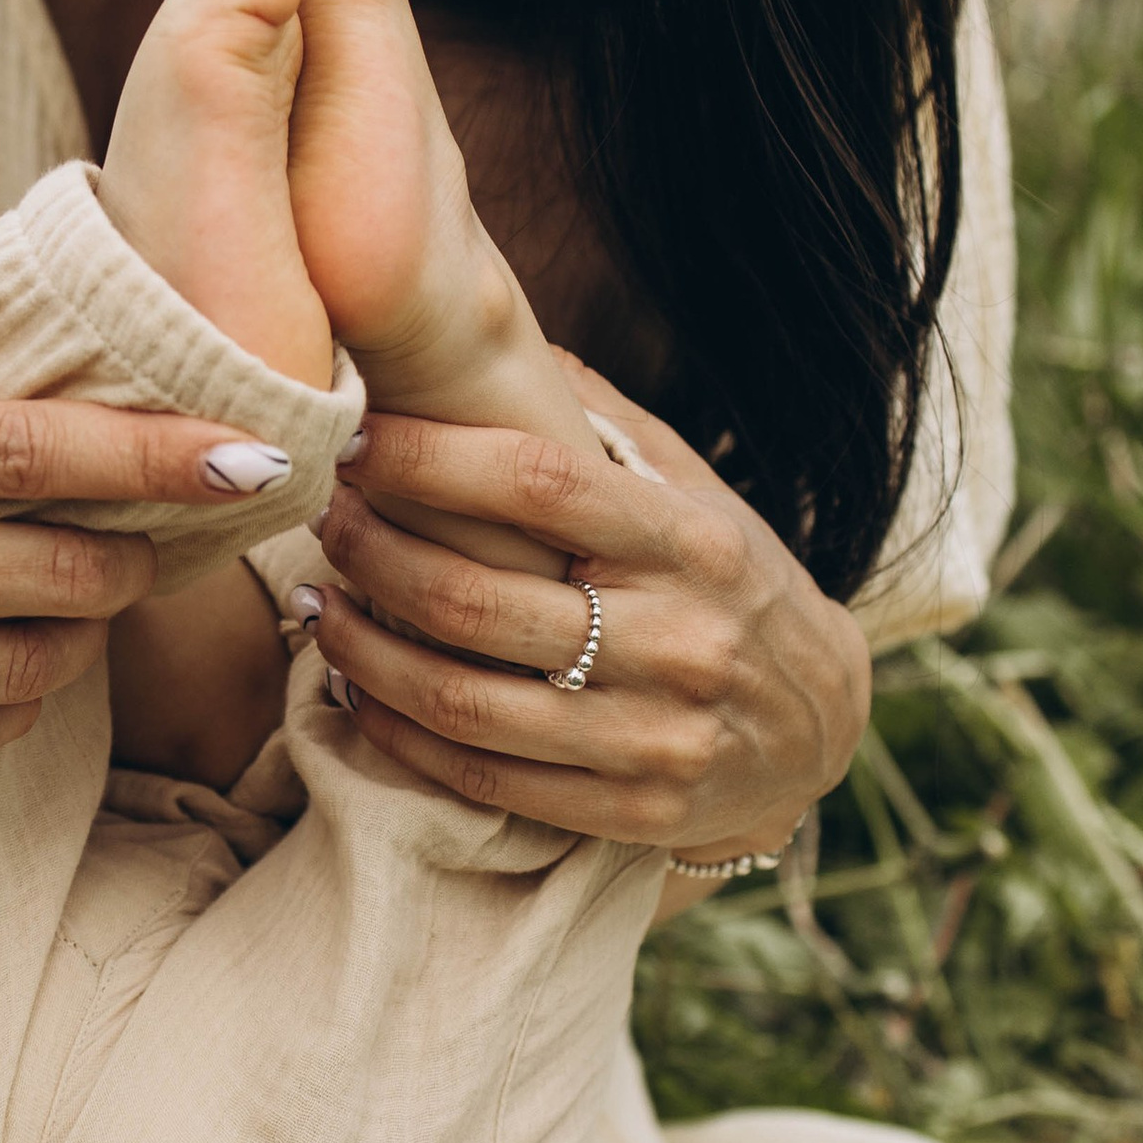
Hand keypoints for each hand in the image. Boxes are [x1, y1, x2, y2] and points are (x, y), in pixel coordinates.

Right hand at [0, 313, 269, 783]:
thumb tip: (27, 323)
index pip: (26, 450)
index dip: (151, 454)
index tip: (250, 454)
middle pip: (46, 570)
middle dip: (135, 556)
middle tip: (164, 537)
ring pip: (16, 668)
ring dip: (82, 635)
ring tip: (89, 597)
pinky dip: (11, 704)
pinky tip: (15, 661)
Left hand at [302, 371, 870, 852]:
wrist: (824, 729)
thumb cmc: (736, 587)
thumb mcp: (701, 495)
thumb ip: (609, 423)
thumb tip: (505, 332)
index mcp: (693, 542)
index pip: (539, 485)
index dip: (430, 459)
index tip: (357, 442)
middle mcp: (680, 639)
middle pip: (477, 599)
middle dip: (374, 553)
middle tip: (324, 519)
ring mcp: (657, 736)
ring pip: (465, 700)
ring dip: (364, 653)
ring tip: (317, 608)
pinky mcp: (633, 811)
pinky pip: (484, 777)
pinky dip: (400, 734)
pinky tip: (358, 692)